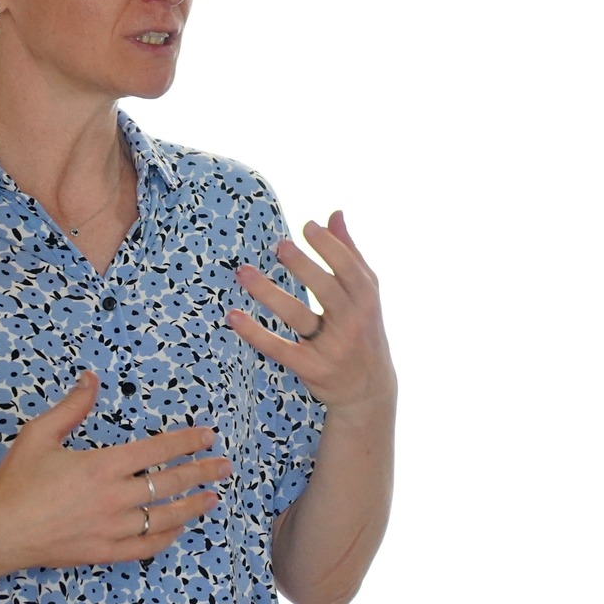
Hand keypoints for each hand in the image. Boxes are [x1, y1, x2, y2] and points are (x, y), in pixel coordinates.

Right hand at [0, 371, 230, 571]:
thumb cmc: (15, 483)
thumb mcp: (38, 436)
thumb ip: (71, 408)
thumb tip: (91, 379)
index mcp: (103, 466)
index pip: (158, 451)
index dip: (187, 441)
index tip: (208, 435)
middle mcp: (115, 497)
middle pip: (171, 483)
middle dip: (203, 472)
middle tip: (225, 465)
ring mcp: (112, 528)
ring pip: (165, 516)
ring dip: (193, 505)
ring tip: (213, 497)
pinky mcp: (104, 551)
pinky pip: (146, 546)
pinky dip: (166, 537)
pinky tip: (179, 529)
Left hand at [228, 211, 396, 413]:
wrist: (369, 390)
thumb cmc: (363, 330)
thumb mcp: (366, 294)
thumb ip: (350, 253)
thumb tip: (334, 214)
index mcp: (366, 299)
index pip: (349, 268)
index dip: (329, 247)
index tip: (307, 227)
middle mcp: (352, 322)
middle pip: (325, 290)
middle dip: (303, 267)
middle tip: (279, 246)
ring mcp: (332, 347)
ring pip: (297, 316)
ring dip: (268, 293)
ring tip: (243, 272)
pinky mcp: (311, 368)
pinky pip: (279, 348)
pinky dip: (256, 333)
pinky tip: (234, 316)